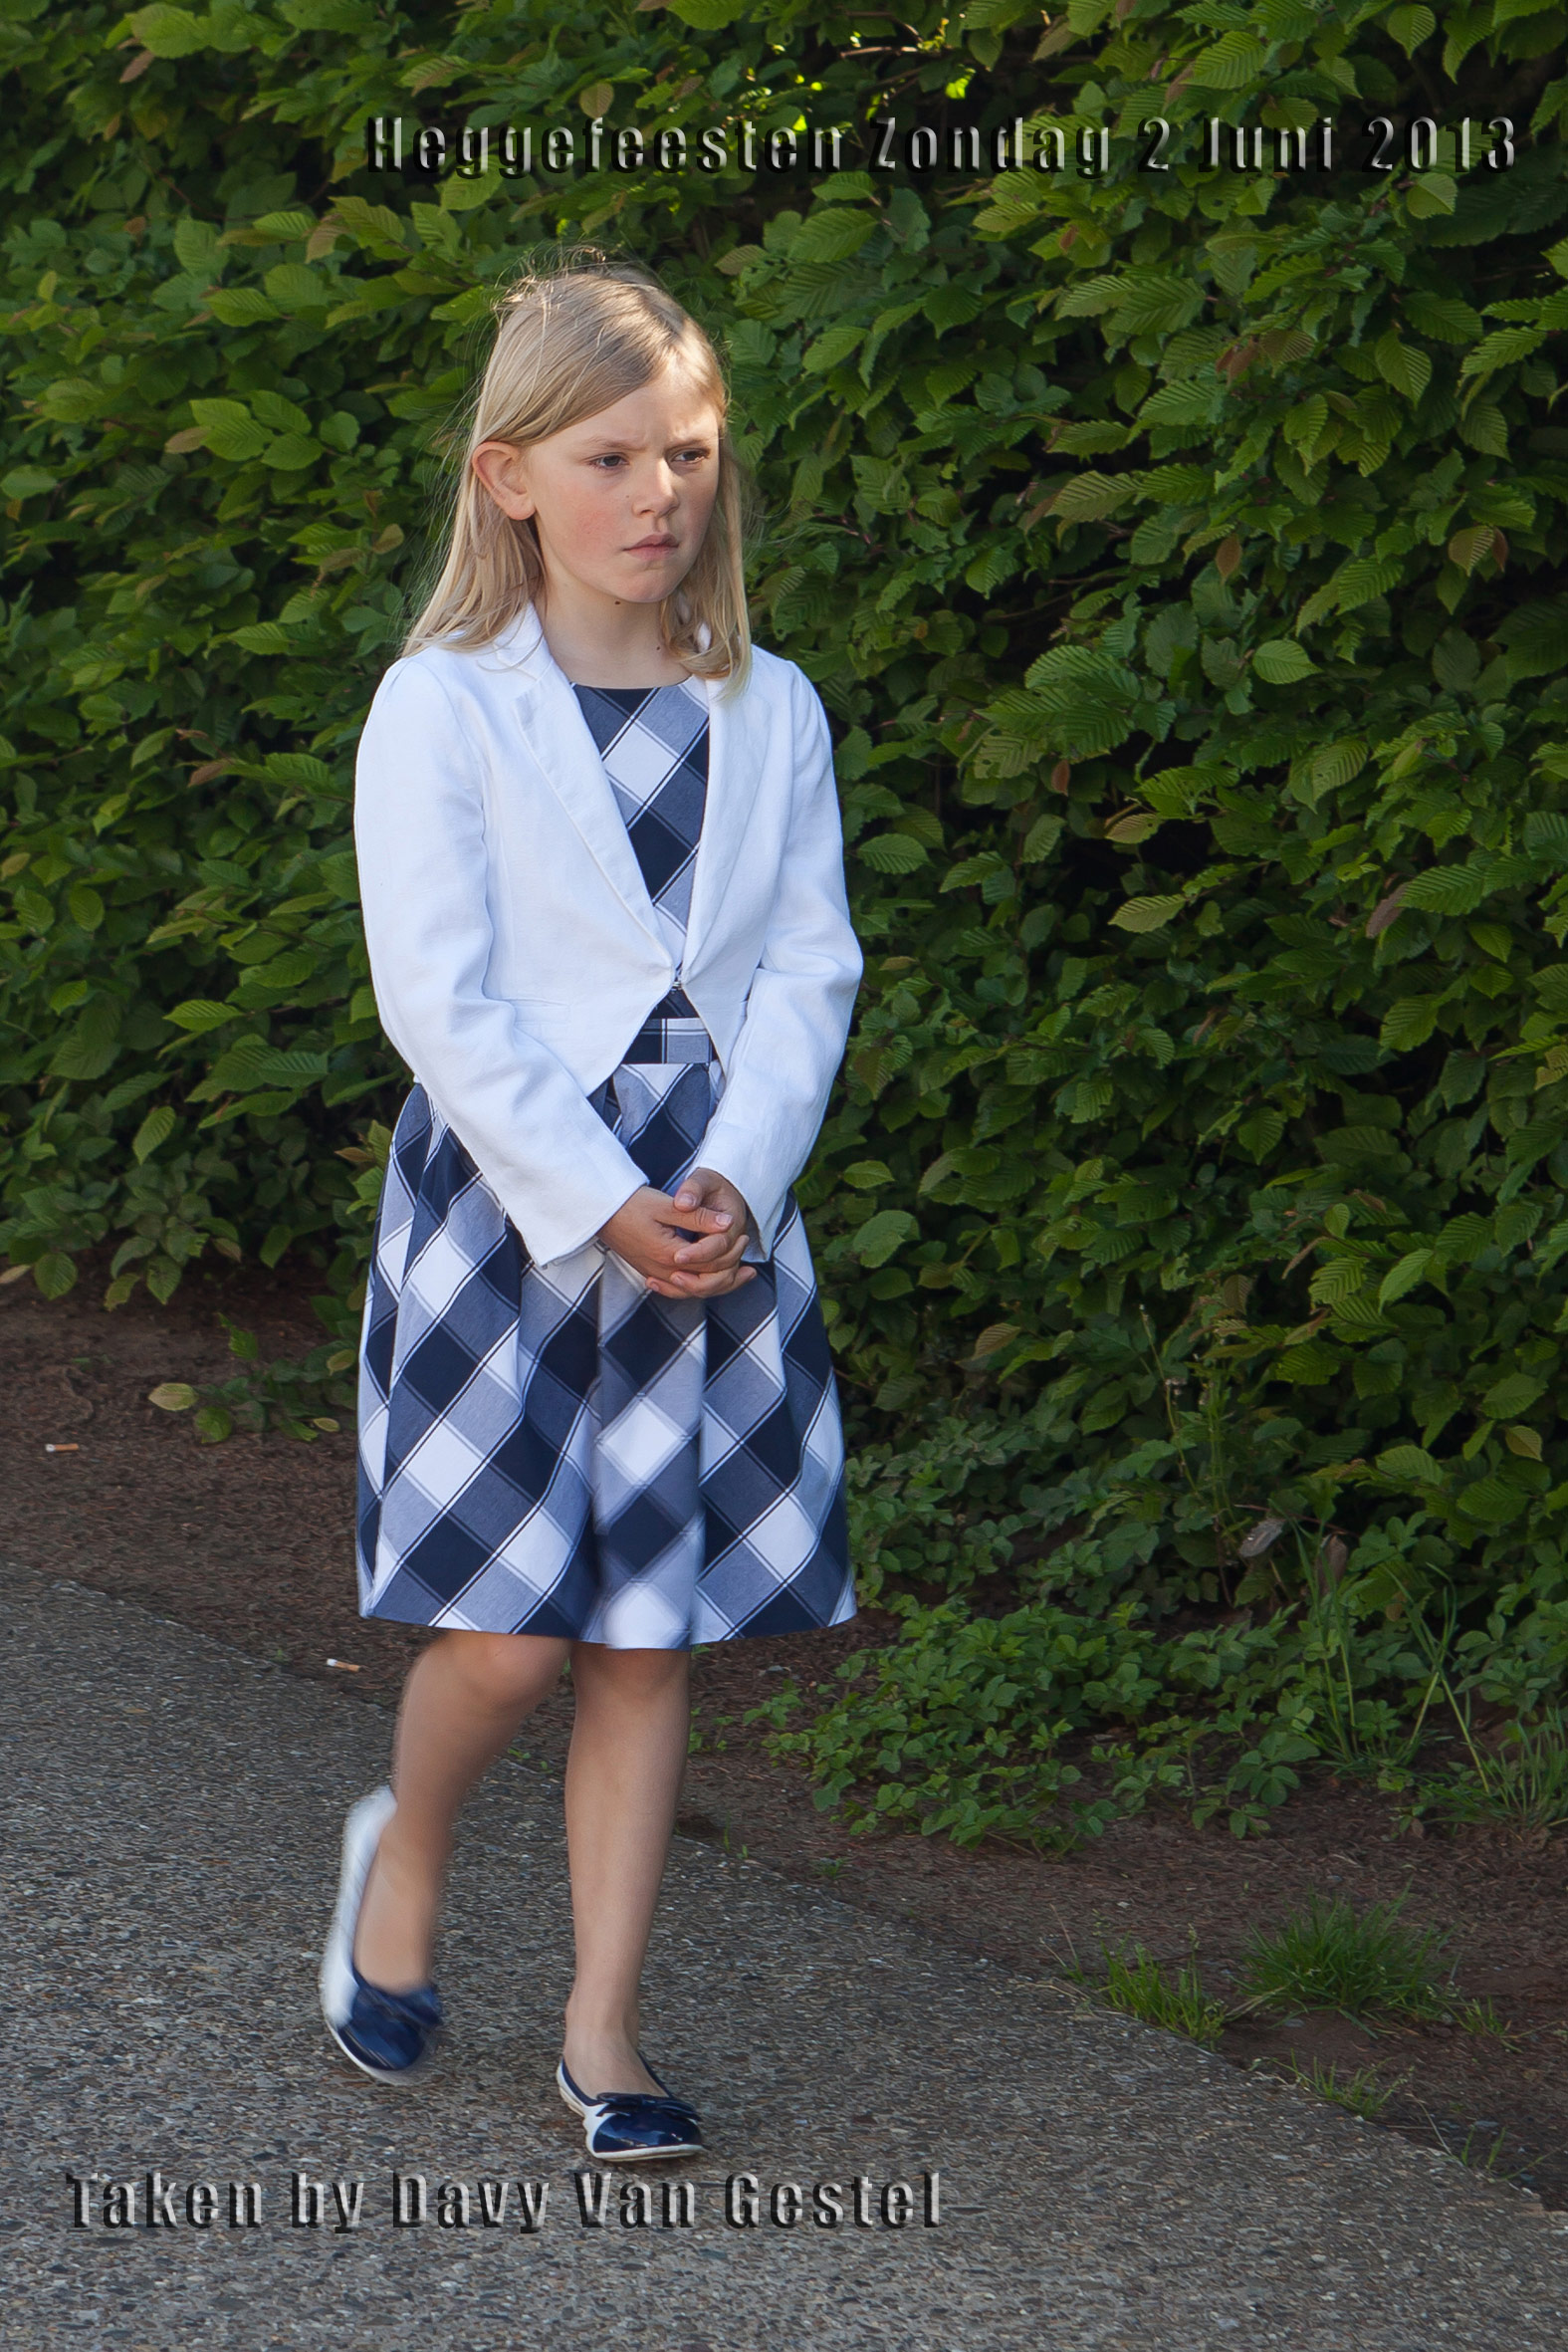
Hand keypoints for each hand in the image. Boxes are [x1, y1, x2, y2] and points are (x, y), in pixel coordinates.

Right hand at [597, 1169, 755, 1298]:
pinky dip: (699, 1287)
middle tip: (744, 1245)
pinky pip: (680, 1290)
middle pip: (705, 1280)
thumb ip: (698, 1217)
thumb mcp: (667, 1206)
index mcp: (668, 1254)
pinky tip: (708, 1279)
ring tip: (741, 1272)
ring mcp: (655, 1275)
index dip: (730, 1249)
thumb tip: (728, 1223)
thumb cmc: (631, 1204)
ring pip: (694, 1290)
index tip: (741, 1232)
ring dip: (719, 1282)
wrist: (600, 1211)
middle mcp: (662, 1271)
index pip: (710, 1262)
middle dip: (729, 1265)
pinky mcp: (651, 1273)